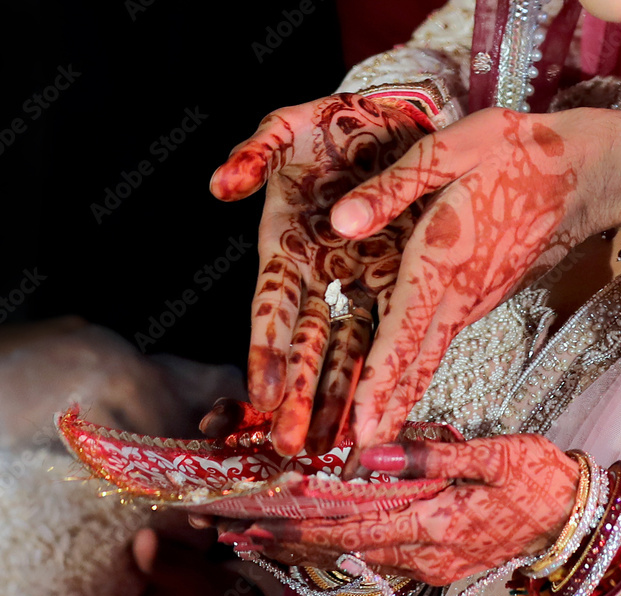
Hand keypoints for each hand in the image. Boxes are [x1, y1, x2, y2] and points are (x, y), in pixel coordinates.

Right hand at [208, 93, 429, 455]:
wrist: (391, 123)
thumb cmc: (332, 128)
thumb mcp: (290, 129)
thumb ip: (255, 153)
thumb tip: (220, 184)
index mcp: (285, 250)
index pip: (271, 310)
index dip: (265, 352)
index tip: (261, 395)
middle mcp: (320, 279)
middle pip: (307, 345)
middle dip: (299, 396)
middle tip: (295, 446)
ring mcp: (359, 286)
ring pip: (349, 350)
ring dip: (340, 398)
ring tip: (337, 446)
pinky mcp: (400, 284)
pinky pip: (395, 331)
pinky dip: (391, 367)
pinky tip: (389, 405)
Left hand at [225, 434, 580, 585]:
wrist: (577, 518)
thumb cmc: (539, 480)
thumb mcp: (492, 455)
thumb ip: (431, 457)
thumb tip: (371, 454)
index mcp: (436, 525)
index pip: (352, 528)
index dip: (301, 527)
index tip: (256, 525)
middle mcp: (427, 553)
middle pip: (343, 550)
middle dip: (288, 544)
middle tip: (235, 538)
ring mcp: (433, 562)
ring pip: (357, 557)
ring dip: (308, 549)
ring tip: (262, 543)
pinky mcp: (440, 558)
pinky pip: (379, 557)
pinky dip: (341, 549)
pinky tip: (321, 542)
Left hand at [327, 106, 620, 447]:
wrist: (584, 174)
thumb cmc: (517, 153)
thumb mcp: (454, 148)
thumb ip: (395, 186)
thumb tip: (341, 222)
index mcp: (443, 258)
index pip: (405, 330)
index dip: (382, 382)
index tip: (364, 429)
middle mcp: (458, 293)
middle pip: (416, 362)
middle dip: (386, 410)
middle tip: (357, 458)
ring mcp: (473, 301)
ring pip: (428, 358)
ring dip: (399, 398)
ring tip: (370, 438)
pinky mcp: (480, 298)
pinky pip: (439, 342)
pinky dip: (416, 372)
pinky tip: (398, 388)